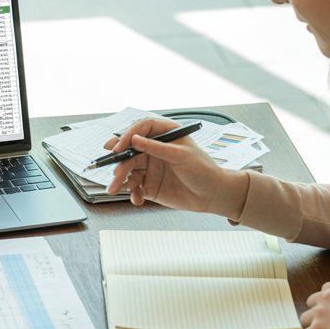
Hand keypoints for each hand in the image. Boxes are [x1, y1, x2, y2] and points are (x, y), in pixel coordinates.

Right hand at [103, 118, 248, 218]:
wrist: (213, 195)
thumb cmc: (204, 170)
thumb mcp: (181, 156)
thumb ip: (156, 148)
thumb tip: (135, 140)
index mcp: (165, 135)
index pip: (141, 130)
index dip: (127, 137)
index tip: (118, 148)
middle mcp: (155, 150)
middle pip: (130, 152)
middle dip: (120, 163)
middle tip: (115, 173)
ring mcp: (151, 168)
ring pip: (128, 171)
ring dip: (121, 180)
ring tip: (117, 189)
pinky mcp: (150, 185)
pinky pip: (135, 188)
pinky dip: (132, 193)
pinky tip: (137, 199)